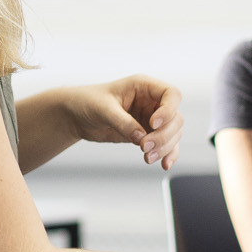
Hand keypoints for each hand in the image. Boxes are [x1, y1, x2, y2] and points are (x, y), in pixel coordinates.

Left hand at [67, 76, 182, 170]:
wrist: (76, 116)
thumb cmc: (88, 102)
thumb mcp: (104, 109)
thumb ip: (123, 122)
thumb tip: (141, 138)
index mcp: (144, 86)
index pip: (171, 94)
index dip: (168, 110)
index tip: (152, 124)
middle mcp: (151, 102)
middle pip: (175, 118)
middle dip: (163, 135)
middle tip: (144, 146)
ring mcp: (151, 119)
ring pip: (173, 134)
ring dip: (164, 148)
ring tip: (147, 158)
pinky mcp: (147, 134)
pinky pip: (166, 145)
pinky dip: (167, 154)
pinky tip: (163, 165)